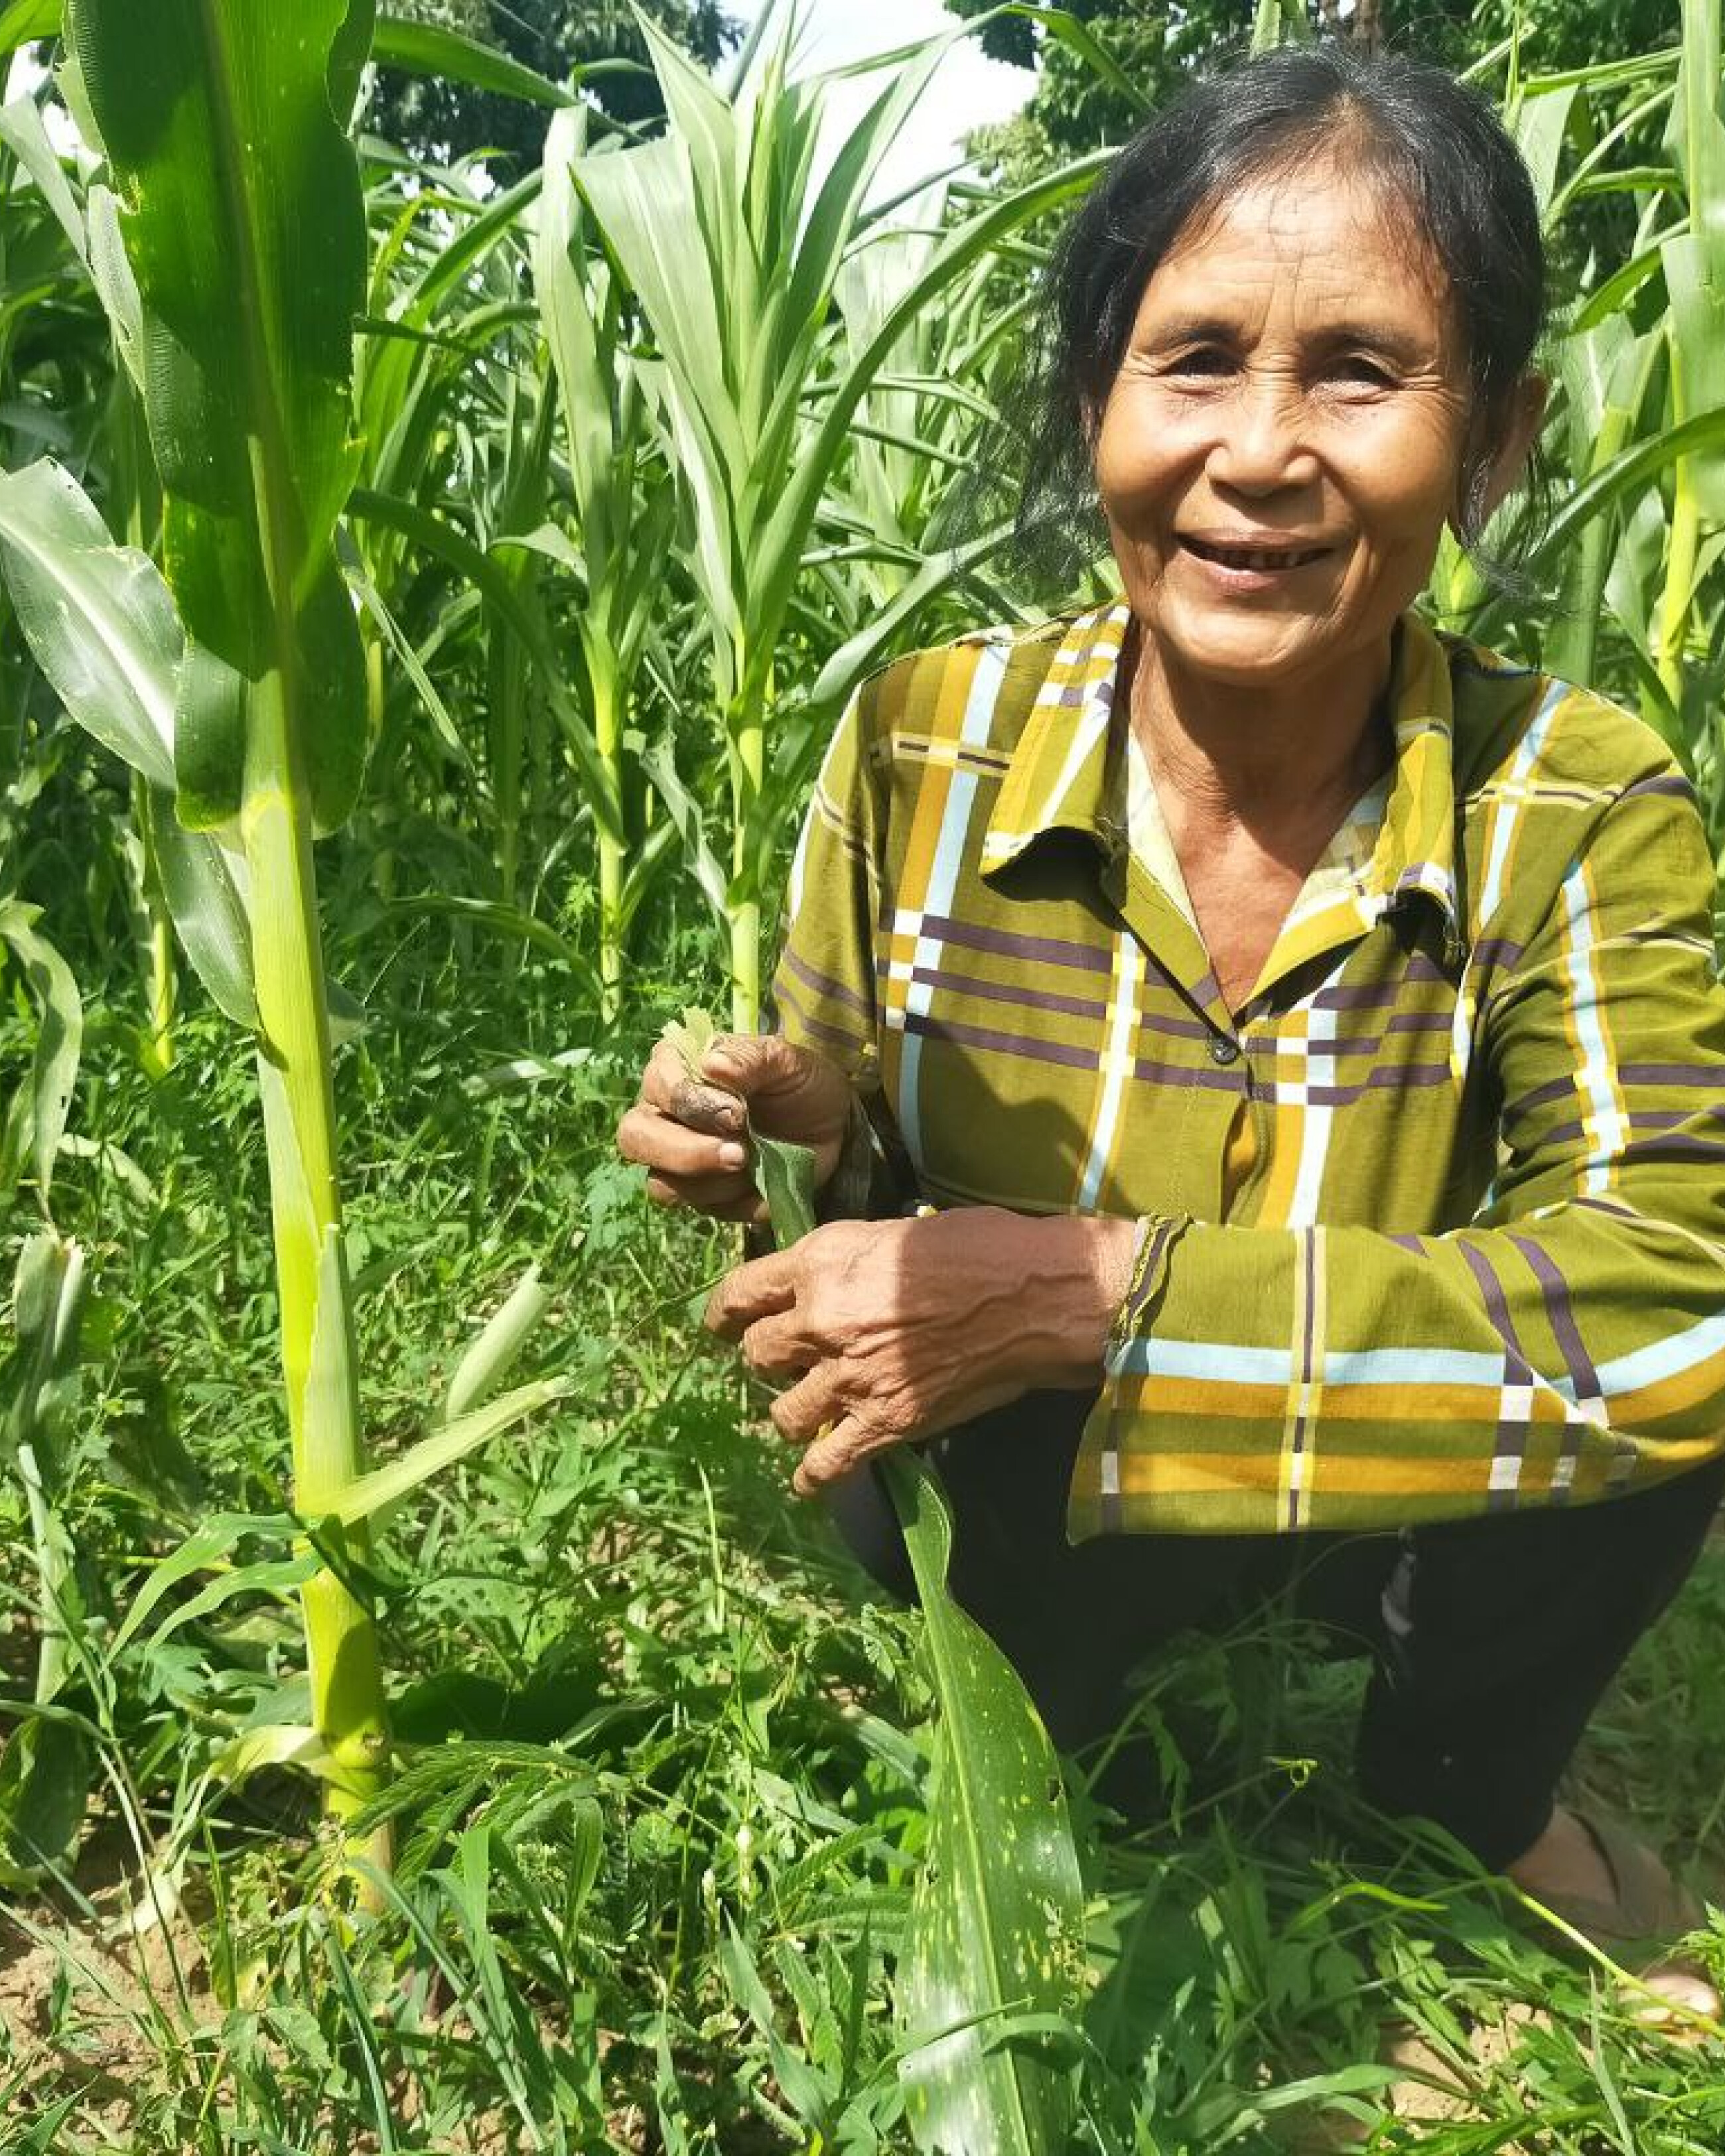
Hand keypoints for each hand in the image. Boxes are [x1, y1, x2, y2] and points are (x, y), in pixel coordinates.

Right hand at [615, 1031, 855, 1223]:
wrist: (833, 1126)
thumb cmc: (799, 1083)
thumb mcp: (786, 1060)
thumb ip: (750, 1058)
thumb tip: (711, 1063)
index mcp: (674, 1069)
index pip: (656, 1086)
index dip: (689, 1102)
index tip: (739, 1112)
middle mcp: (662, 1115)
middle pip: (636, 1139)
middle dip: (686, 1151)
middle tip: (739, 1154)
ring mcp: (676, 1160)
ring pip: (662, 1183)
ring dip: (713, 1179)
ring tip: (755, 1163)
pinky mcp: (701, 1195)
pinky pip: (700, 1208)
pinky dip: (734, 1200)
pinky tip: (760, 1182)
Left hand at [705, 1208, 1137, 1493]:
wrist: (1035, 1296)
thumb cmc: (978, 1246)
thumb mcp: (892, 1230)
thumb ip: (843, 1261)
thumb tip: (820, 1280)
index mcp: (821, 1262)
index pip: (741, 1293)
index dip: (725, 1311)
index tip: (724, 1321)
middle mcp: (823, 1322)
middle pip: (756, 1353)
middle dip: (766, 1357)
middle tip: (785, 1359)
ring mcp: (852, 1377)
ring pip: (783, 1411)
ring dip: (791, 1409)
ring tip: (808, 1403)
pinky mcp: (886, 1421)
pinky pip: (827, 1463)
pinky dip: (813, 1475)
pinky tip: (808, 1476)